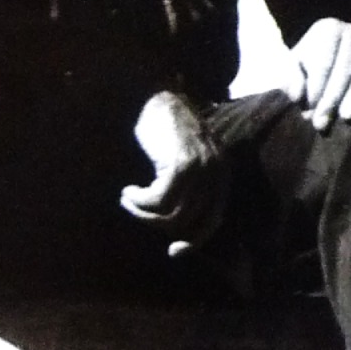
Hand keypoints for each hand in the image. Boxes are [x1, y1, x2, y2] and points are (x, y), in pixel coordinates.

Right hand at [119, 90, 226, 254]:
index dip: (194, 241)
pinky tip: (128, 191)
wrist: (156, 97)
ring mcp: (201, 169)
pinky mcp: (182, 164)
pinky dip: (140, 201)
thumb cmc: (165, 132)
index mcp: (222, 175)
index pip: (213, 221)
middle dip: (159, 225)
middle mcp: (217, 173)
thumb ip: (189, 191)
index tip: (172, 251)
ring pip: (173, 215)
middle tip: (136, 212)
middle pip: (191, 222)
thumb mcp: (185, 162)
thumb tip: (175, 231)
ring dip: (145, 214)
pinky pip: (159, 200)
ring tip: (129, 201)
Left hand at [290, 17, 350, 131]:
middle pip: (345, 68)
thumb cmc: (308, 64)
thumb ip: (289, 77)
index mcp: (329, 29)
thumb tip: (297, 96)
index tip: (307, 114)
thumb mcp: (293, 64)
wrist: (330, 50)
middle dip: (332, 99)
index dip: (314, 90)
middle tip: (321, 124)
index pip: (323, 63)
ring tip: (348, 117)